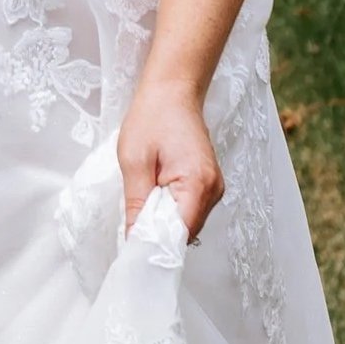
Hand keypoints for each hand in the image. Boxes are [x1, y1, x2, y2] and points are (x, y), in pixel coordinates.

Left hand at [117, 76, 221, 240]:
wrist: (172, 91)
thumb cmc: (152, 118)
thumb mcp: (134, 161)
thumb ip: (136, 205)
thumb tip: (133, 241)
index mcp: (198, 184)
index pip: (179, 233)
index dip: (156, 245)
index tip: (132, 252)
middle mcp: (214, 190)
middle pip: (185, 232)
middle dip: (158, 234)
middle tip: (130, 225)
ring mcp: (214, 188)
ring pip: (186, 223)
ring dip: (163, 221)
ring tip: (141, 204)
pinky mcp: (208, 185)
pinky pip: (188, 210)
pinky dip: (169, 211)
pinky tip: (153, 197)